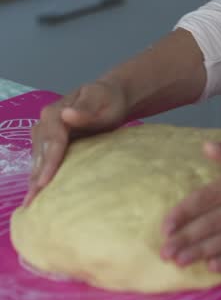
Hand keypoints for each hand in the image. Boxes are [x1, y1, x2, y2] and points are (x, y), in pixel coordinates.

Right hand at [25, 79, 127, 205]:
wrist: (110, 97)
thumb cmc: (108, 101)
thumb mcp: (101, 102)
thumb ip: (85, 111)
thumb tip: (67, 114)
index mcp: (57, 111)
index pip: (52, 139)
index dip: (48, 161)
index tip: (44, 182)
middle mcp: (46, 121)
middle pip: (40, 151)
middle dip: (37, 176)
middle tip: (33, 201)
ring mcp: (45, 131)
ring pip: (37, 157)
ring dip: (34, 178)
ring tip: (32, 202)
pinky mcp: (49, 141)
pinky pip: (41, 159)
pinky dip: (39, 175)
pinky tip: (37, 192)